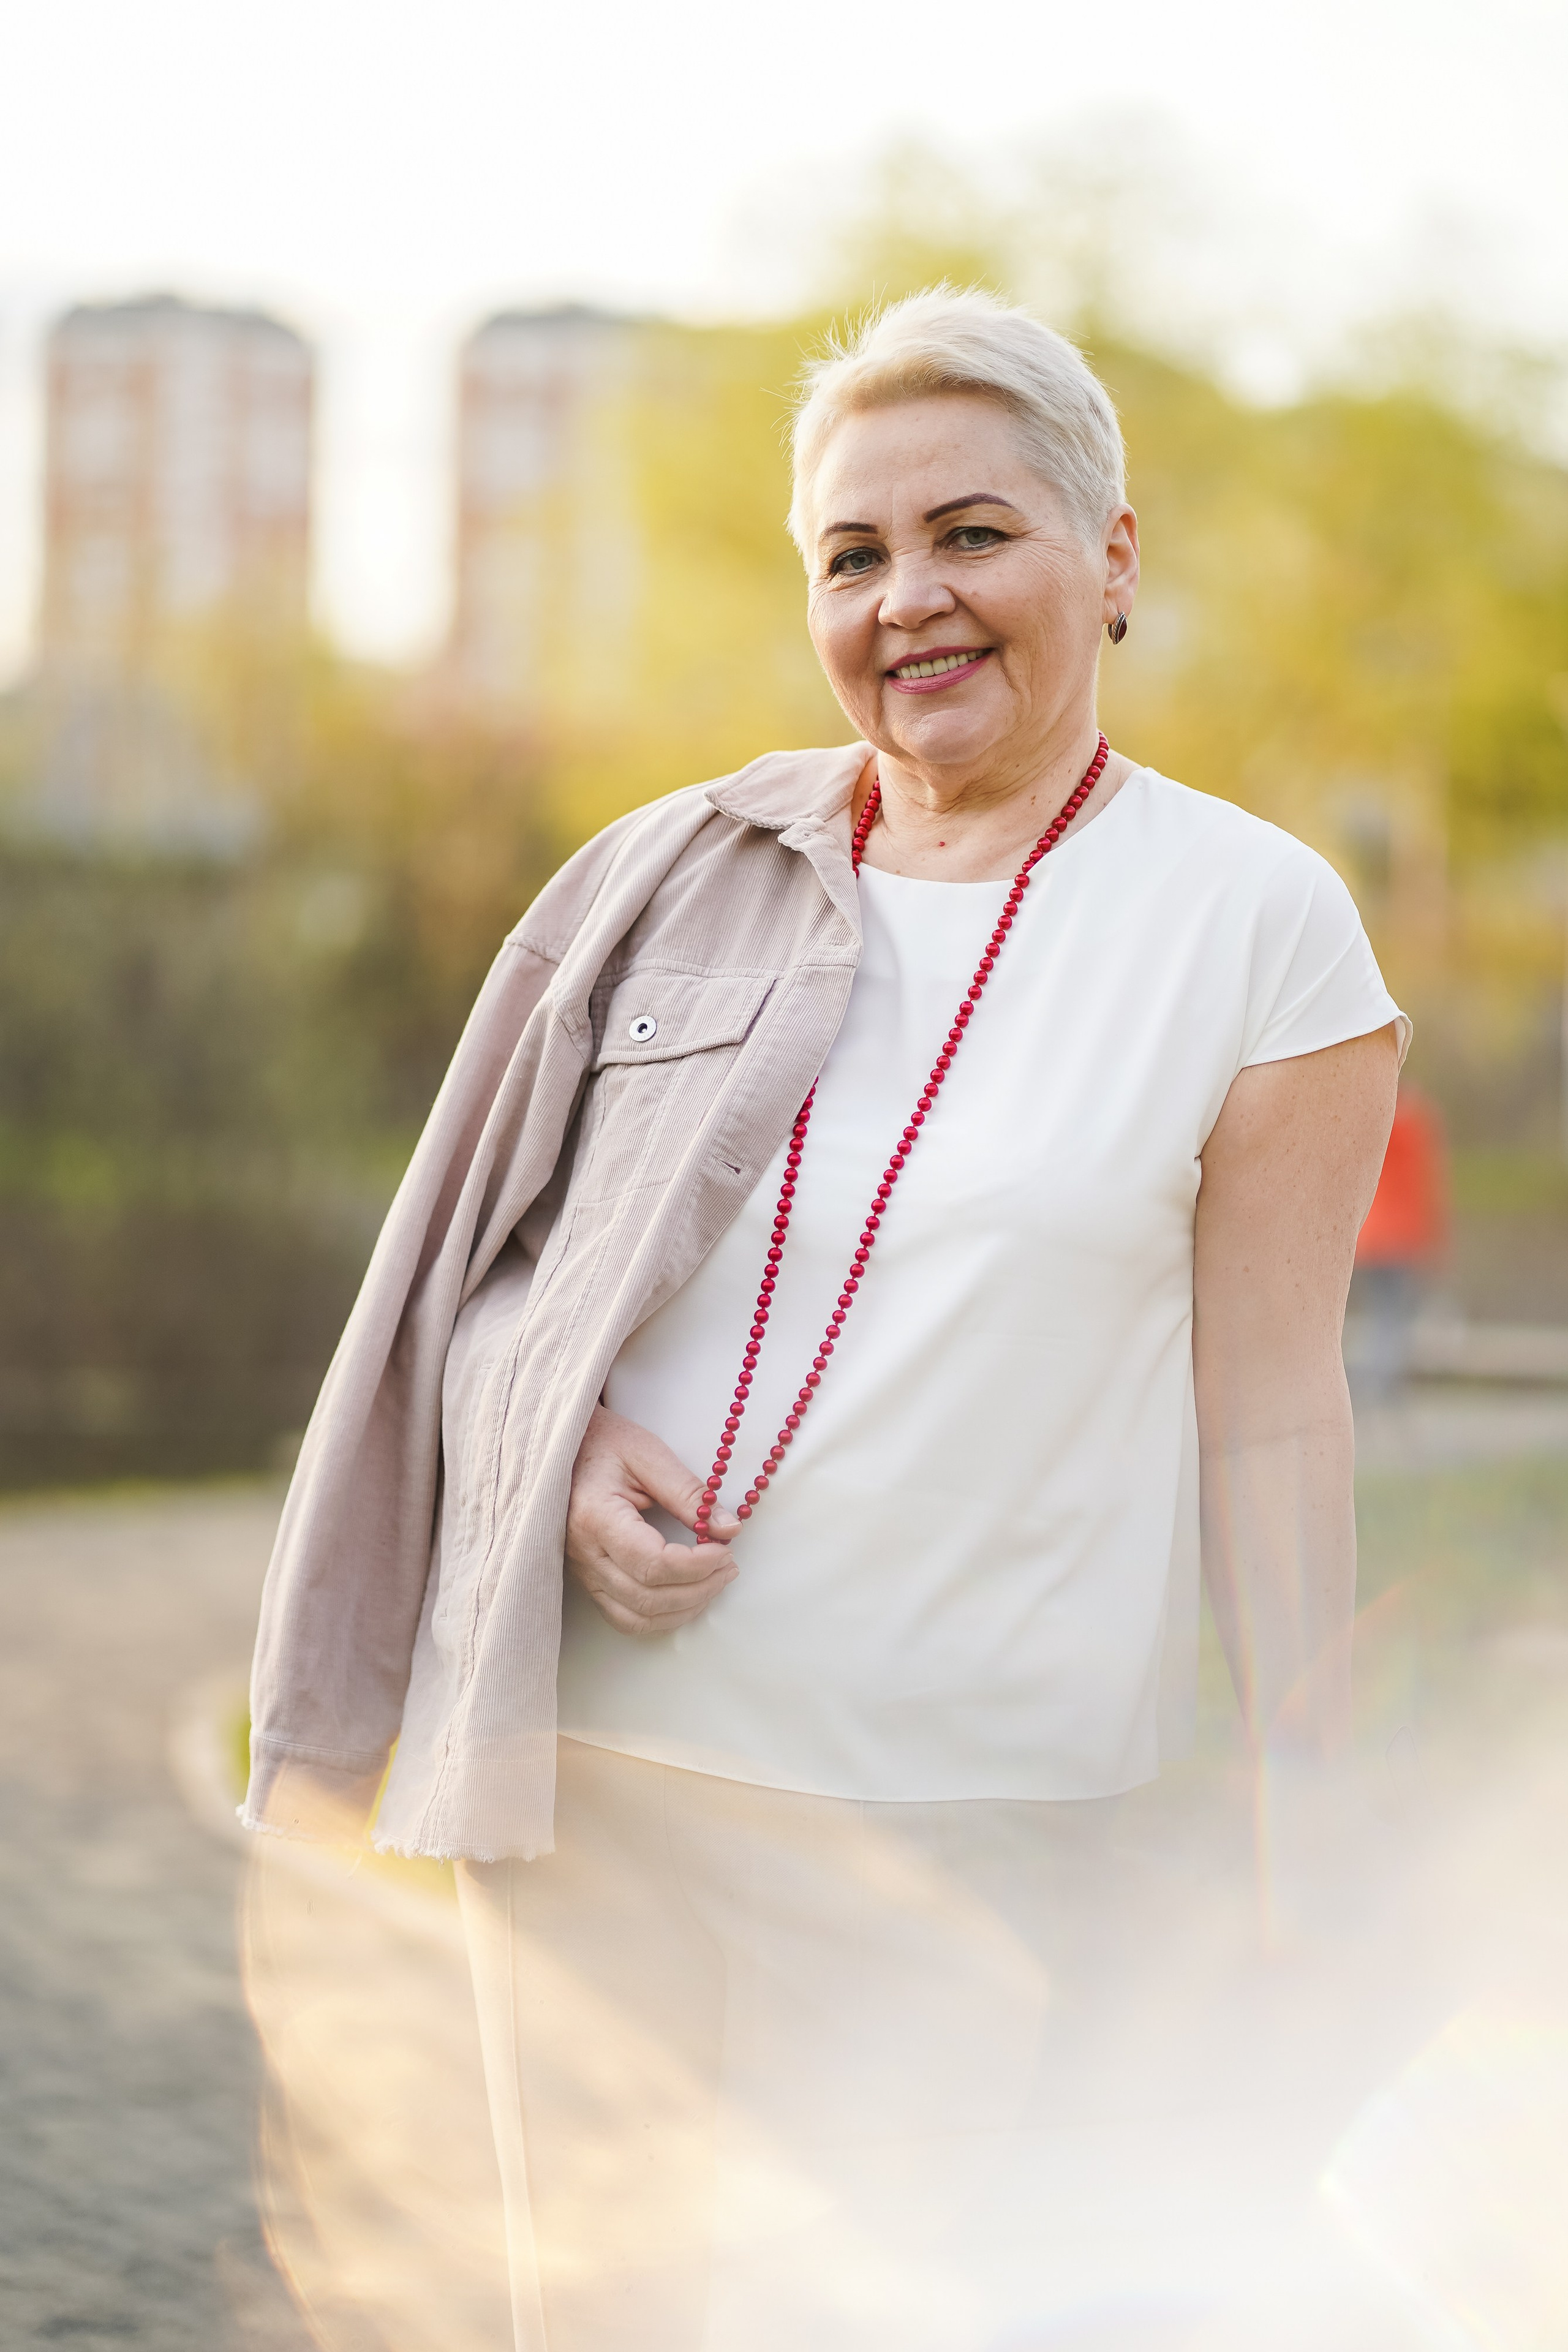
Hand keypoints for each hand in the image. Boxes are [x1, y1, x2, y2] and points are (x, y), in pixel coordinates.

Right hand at [565, 1405, 740, 1636]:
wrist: (563, 1448)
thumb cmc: (603, 1443)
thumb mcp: (648, 1454)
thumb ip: (688, 1493)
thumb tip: (729, 1529)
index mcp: (595, 1516)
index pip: (653, 1564)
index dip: (697, 1565)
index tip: (725, 1548)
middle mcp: (584, 1553)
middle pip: (647, 1598)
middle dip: (699, 1589)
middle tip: (729, 1565)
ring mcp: (583, 1572)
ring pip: (636, 1618)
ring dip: (683, 1609)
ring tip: (714, 1581)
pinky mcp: (587, 1579)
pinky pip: (624, 1618)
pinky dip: (660, 1617)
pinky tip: (686, 1596)